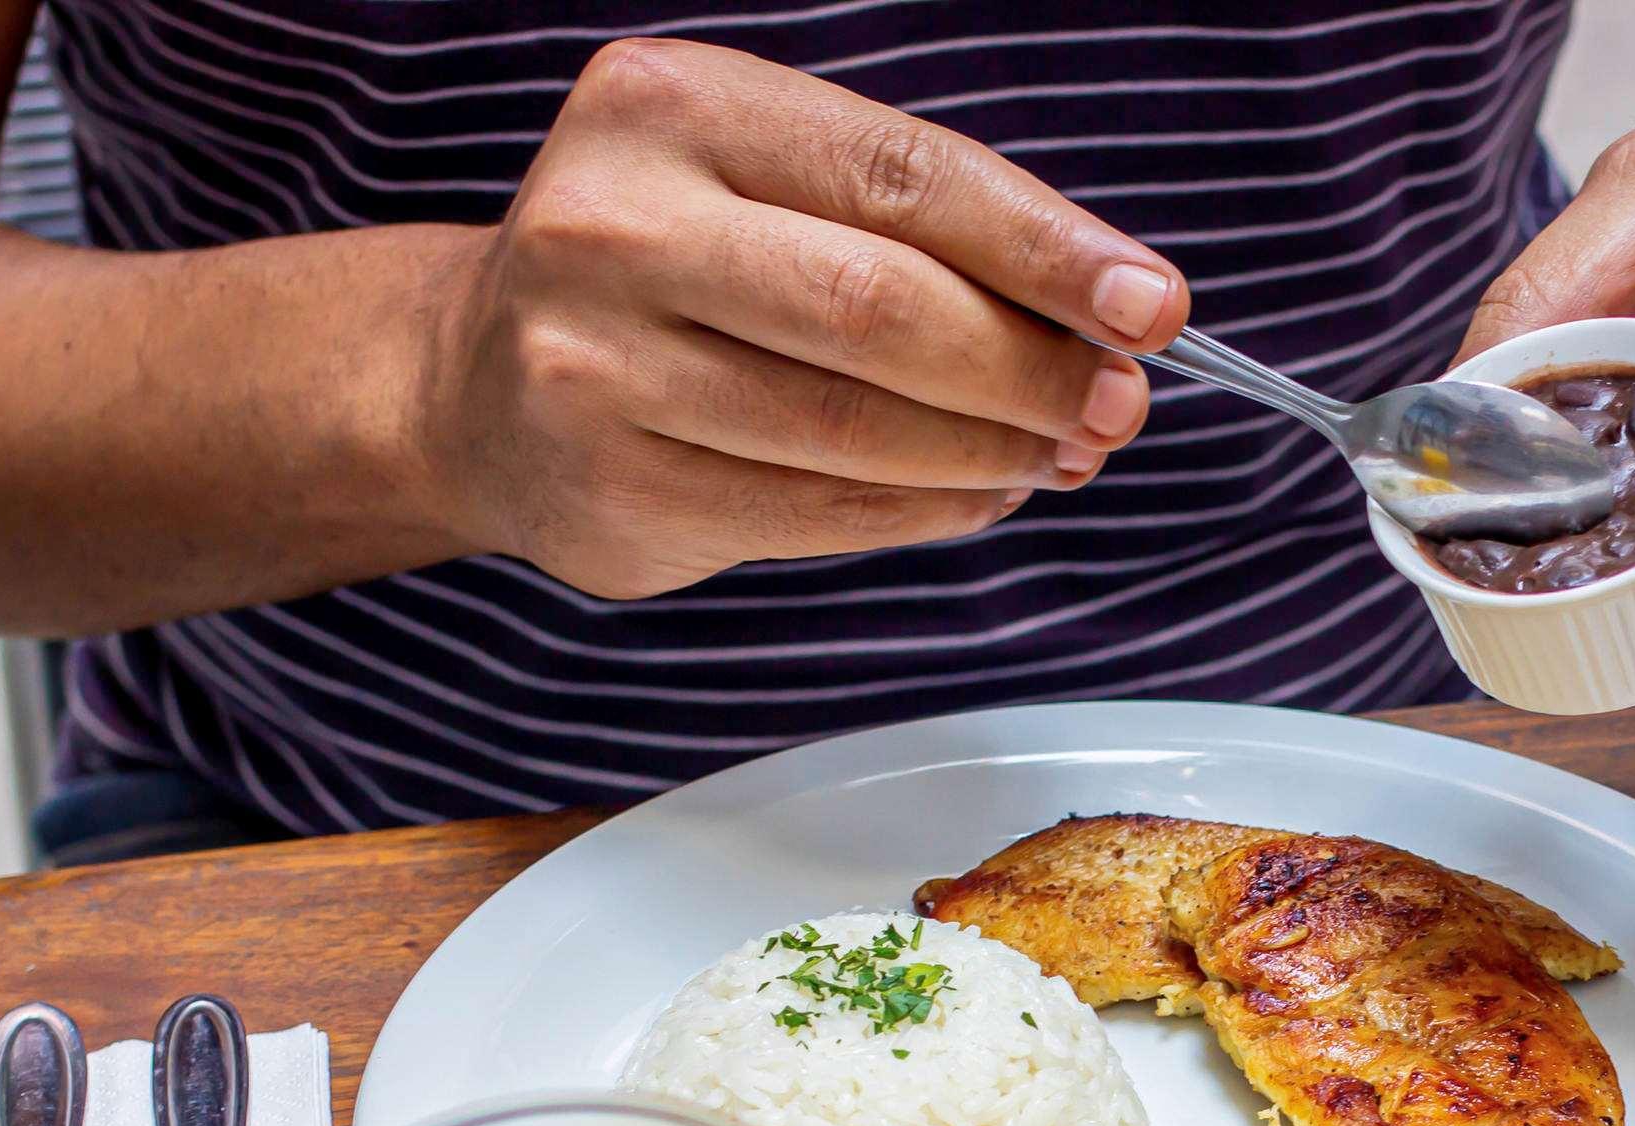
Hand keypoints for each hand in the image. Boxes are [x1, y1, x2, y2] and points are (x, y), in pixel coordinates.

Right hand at [420, 39, 1190, 597]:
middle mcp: (615, 223)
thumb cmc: (675, 269)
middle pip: (881, 308)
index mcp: (671, 106)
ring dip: (991, 452)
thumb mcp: (773, 188)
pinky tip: (979, 493)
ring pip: (855, 427)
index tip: (1152, 304)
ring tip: (1058, 451)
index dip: (1044, 248)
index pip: (900, 176)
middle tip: (1114, 403)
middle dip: (1030, 366)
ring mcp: (596, 362)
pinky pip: (817, 511)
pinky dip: (926, 509)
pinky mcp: (612, 485)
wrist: (481, 381)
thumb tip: (1113, 320)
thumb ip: (924, 233)